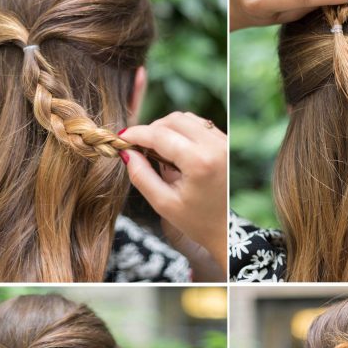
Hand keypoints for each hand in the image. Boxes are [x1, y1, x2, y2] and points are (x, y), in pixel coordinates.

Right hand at [119, 112, 226, 274]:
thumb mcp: (163, 203)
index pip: (161, 135)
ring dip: (166, 129)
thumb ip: (141, 176)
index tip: (121, 138)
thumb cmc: (195, 221)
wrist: (225, 229)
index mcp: (200, 162)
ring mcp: (223, 143)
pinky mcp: (225, 143)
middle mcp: (216, 147)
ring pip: (186, 118)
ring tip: (156, 151)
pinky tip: (173, 150)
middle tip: (138, 147)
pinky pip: (198, 125)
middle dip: (152, 130)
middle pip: (174, 120)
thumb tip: (126, 151)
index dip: (137, 134)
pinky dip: (181, 131)